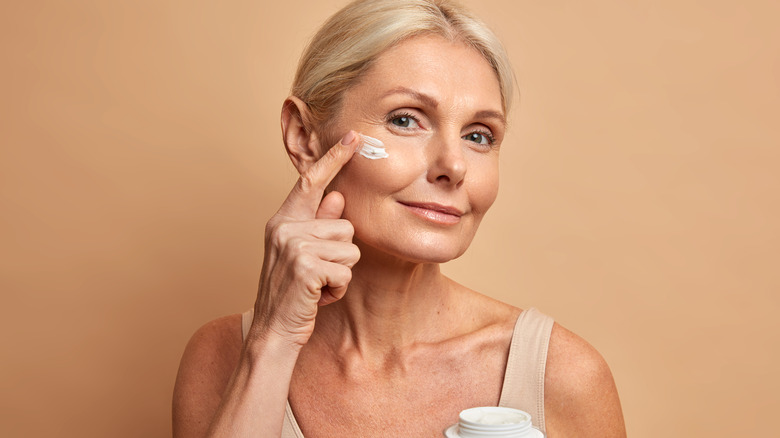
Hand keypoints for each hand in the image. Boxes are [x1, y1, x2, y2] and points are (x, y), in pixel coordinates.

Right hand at [250, 131, 361, 346]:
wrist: (273, 331)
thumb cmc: (291, 293)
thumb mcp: (302, 254)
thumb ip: (317, 224)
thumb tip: (338, 196)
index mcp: (283, 220)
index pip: (311, 182)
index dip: (334, 158)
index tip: (354, 137)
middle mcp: (285, 228)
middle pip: (345, 226)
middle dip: (341, 256)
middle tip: (317, 275)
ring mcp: (293, 246)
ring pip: (350, 250)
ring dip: (340, 274)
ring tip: (317, 285)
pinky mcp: (306, 267)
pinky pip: (346, 273)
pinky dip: (337, 290)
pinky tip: (317, 297)